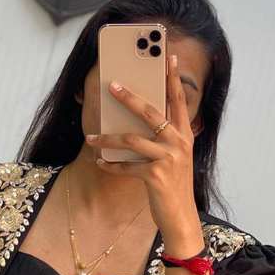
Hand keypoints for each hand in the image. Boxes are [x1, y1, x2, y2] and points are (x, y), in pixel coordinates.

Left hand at [84, 53, 202, 254]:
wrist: (181, 217)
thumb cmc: (173, 185)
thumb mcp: (174, 158)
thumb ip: (165, 138)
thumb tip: (140, 120)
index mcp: (184, 136)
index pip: (178, 101)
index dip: (172, 78)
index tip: (168, 56)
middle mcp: (179, 143)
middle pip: (151, 112)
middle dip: (129, 97)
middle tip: (111, 84)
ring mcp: (168, 159)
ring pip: (131, 139)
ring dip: (107, 138)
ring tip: (90, 137)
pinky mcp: (156, 176)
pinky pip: (126, 166)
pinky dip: (111, 165)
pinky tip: (100, 163)